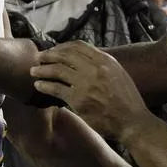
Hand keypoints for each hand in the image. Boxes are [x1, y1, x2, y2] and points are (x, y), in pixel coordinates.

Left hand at [30, 40, 153, 141]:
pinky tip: (39, 86)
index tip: (53, 50)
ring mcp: (86, 84)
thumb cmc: (127, 100)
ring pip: (57, 70)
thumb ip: (102, 65)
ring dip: (42, 70)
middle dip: (48, 55)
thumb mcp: (119, 74)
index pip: (78, 45)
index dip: (62, 46)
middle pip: (64, 55)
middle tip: (39, 58)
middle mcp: (95, 68)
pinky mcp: (79, 100)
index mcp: (105, 60)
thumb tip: (83, 60)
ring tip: (33, 71)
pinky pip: (56, 89)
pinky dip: (45, 86)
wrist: (133, 121)